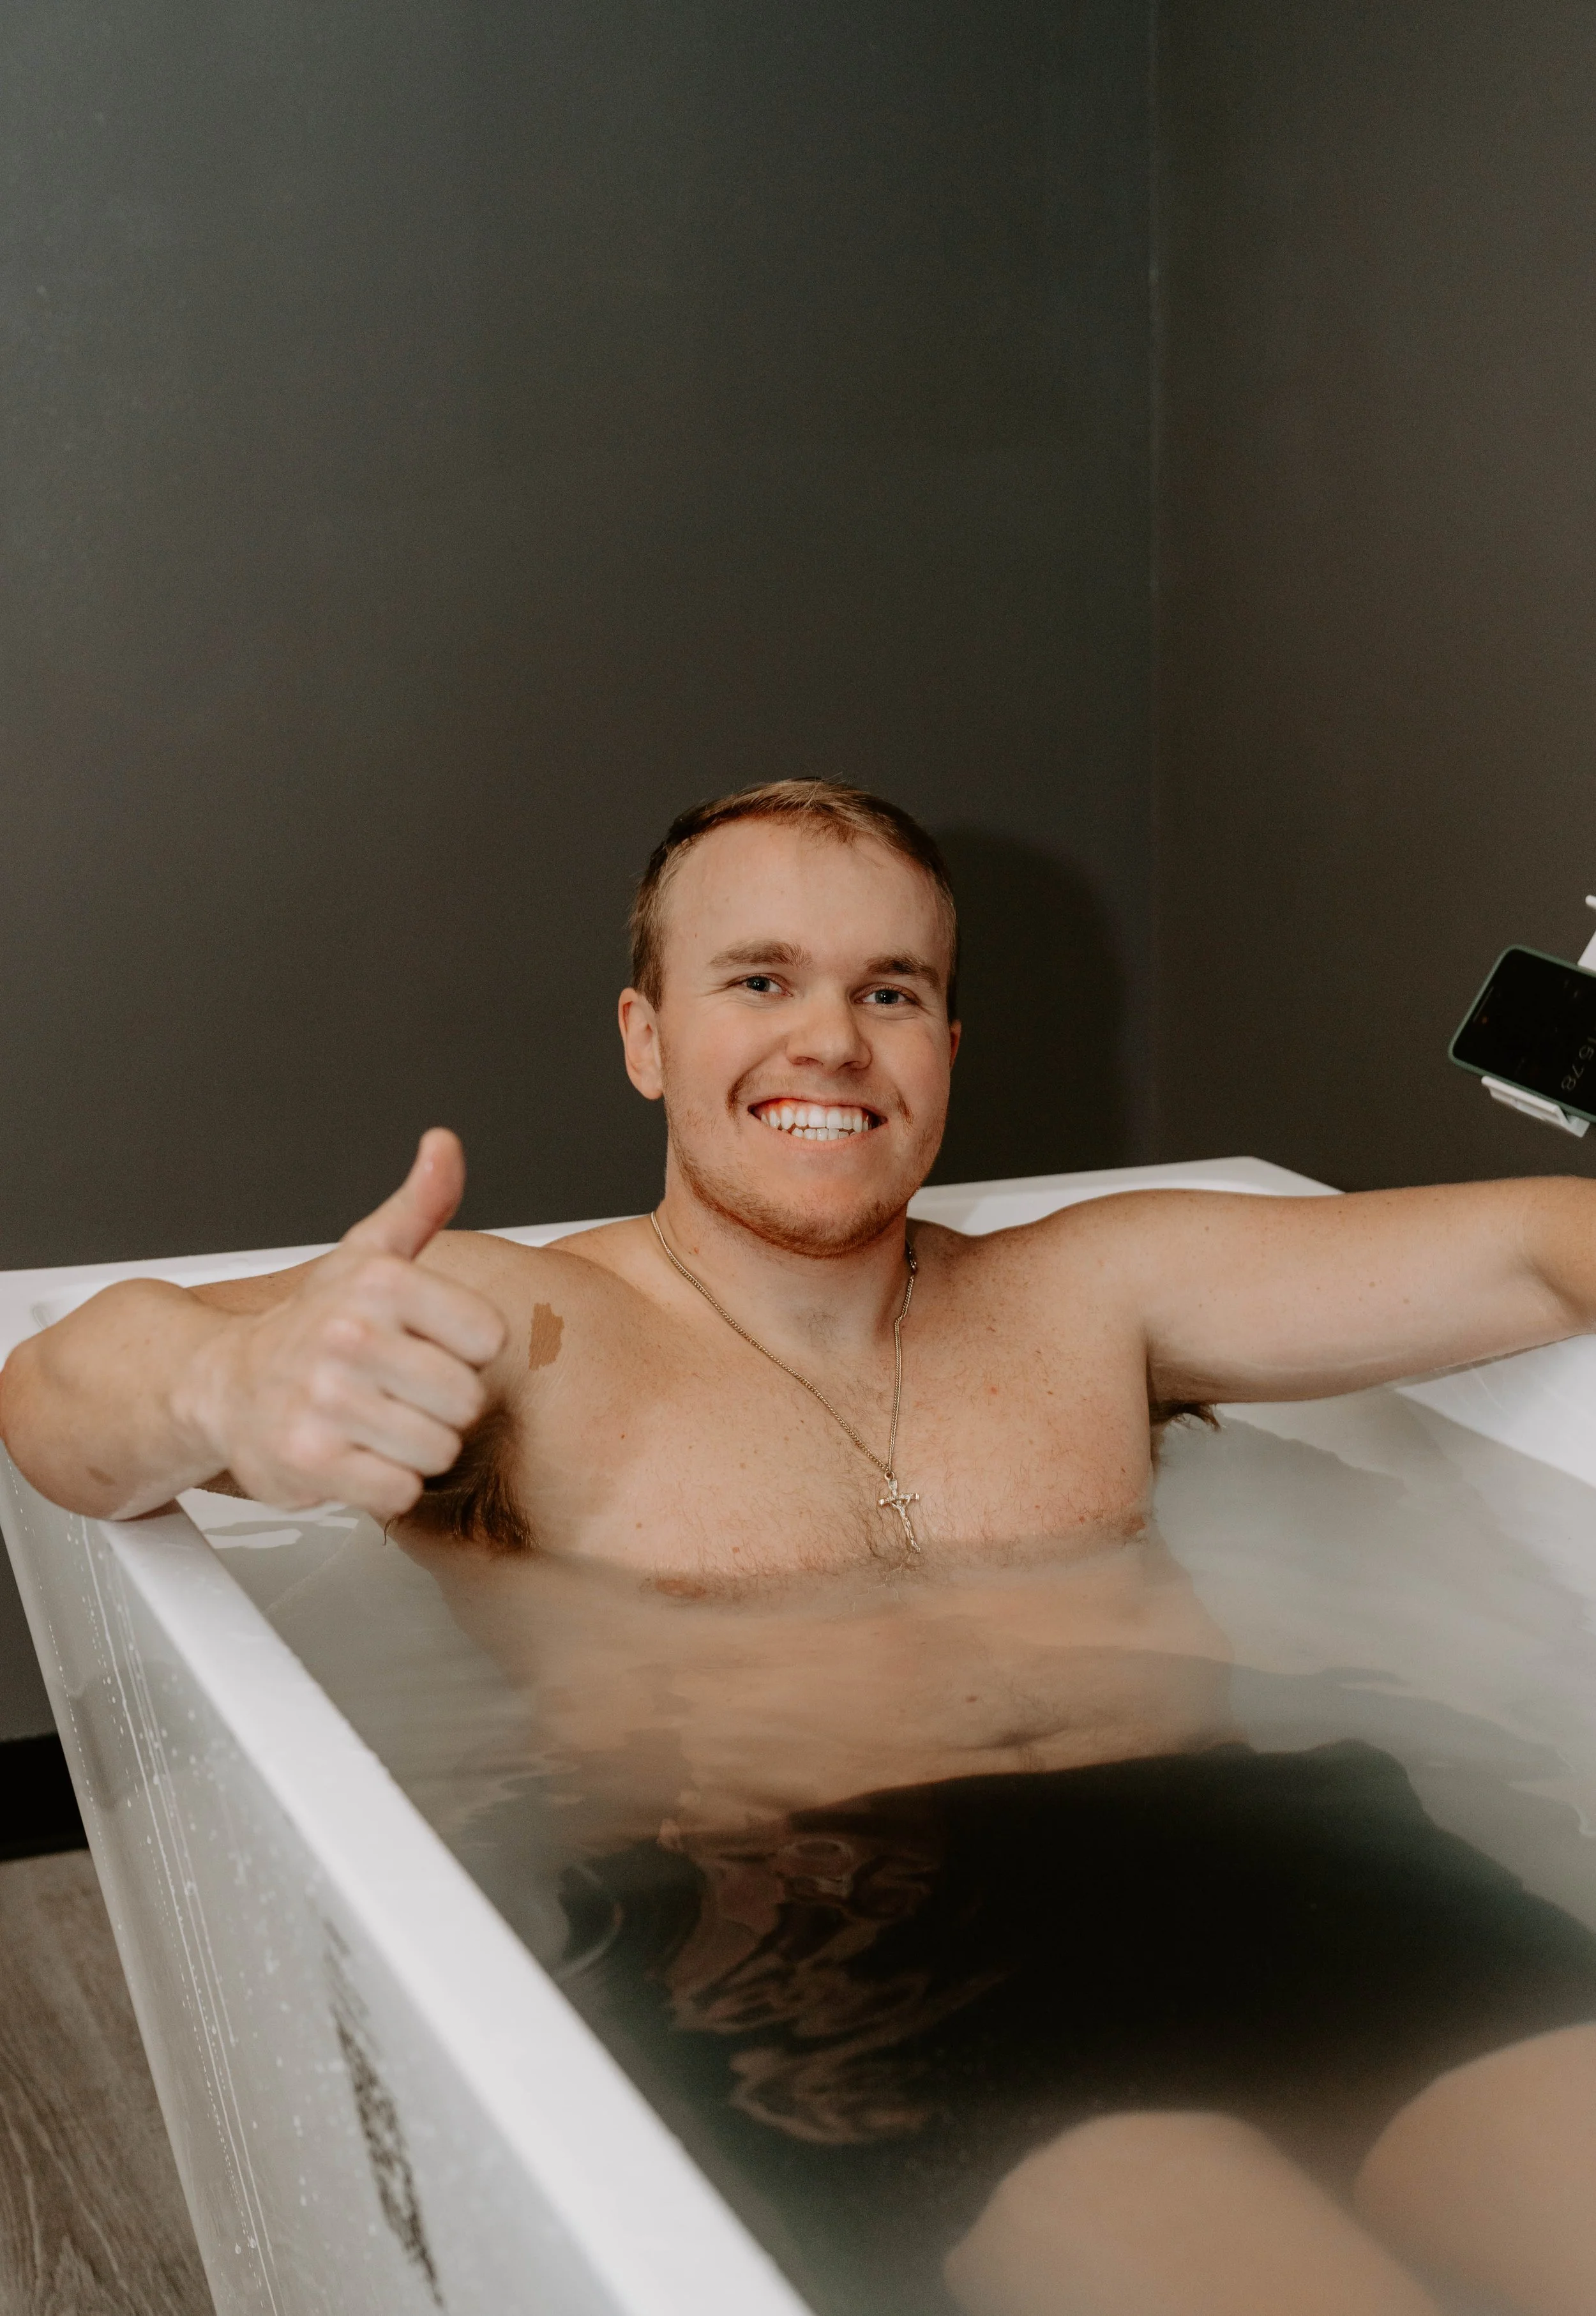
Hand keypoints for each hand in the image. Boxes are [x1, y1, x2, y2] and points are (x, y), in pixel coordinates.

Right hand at [176, 1129, 507, 1519]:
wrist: (223, 1385)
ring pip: (437, 1449)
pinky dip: (383, 1485)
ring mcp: (325, 1400)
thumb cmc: (311, 1323)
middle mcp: (349, 1335)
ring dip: (412, 1448)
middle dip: (439, 1407)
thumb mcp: (368, 1253)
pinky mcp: (309, 1462)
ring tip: (374, 1423)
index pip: (489, 1338)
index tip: (424, 1343)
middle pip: (466, 1400)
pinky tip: (355, 1457)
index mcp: (379, 1282)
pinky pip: (398, 1491)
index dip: (463, 1350)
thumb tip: (443, 1145)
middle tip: (395, 1391)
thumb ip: (420, 1203)